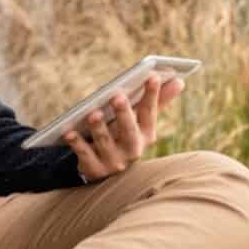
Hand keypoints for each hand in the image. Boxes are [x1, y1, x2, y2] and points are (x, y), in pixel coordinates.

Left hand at [63, 74, 184, 180]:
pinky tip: (68, 132)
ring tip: (93, 113)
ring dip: (99, 128)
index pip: (149, 113)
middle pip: (129, 131)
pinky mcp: (94, 169)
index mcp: (146, 135)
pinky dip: (76, 143)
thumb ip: (157, 102)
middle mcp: (132, 150)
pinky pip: (84, 155)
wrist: (106, 172)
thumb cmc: (124, 136)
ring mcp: (113, 161)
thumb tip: (180, 81)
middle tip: (118, 96)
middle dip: (124, 114)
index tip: (152, 76)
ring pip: (105, 142)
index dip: (152, 95)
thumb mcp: (140, 122)